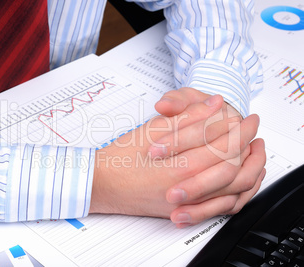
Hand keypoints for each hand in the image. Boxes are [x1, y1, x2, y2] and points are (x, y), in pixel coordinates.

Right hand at [89, 93, 262, 221]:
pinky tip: (239, 173)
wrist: (101, 184)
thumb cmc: (120, 158)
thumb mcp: (152, 130)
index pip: (220, 141)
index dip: (234, 123)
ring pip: (232, 186)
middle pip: (231, 162)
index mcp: (179, 165)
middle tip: (251, 124)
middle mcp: (187, 187)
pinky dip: (236, 187)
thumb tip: (213, 103)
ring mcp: (187, 202)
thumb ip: (187, 117)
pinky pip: (221, 203)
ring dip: (247, 164)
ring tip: (252, 147)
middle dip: (245, 139)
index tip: (242, 113)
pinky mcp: (185, 209)